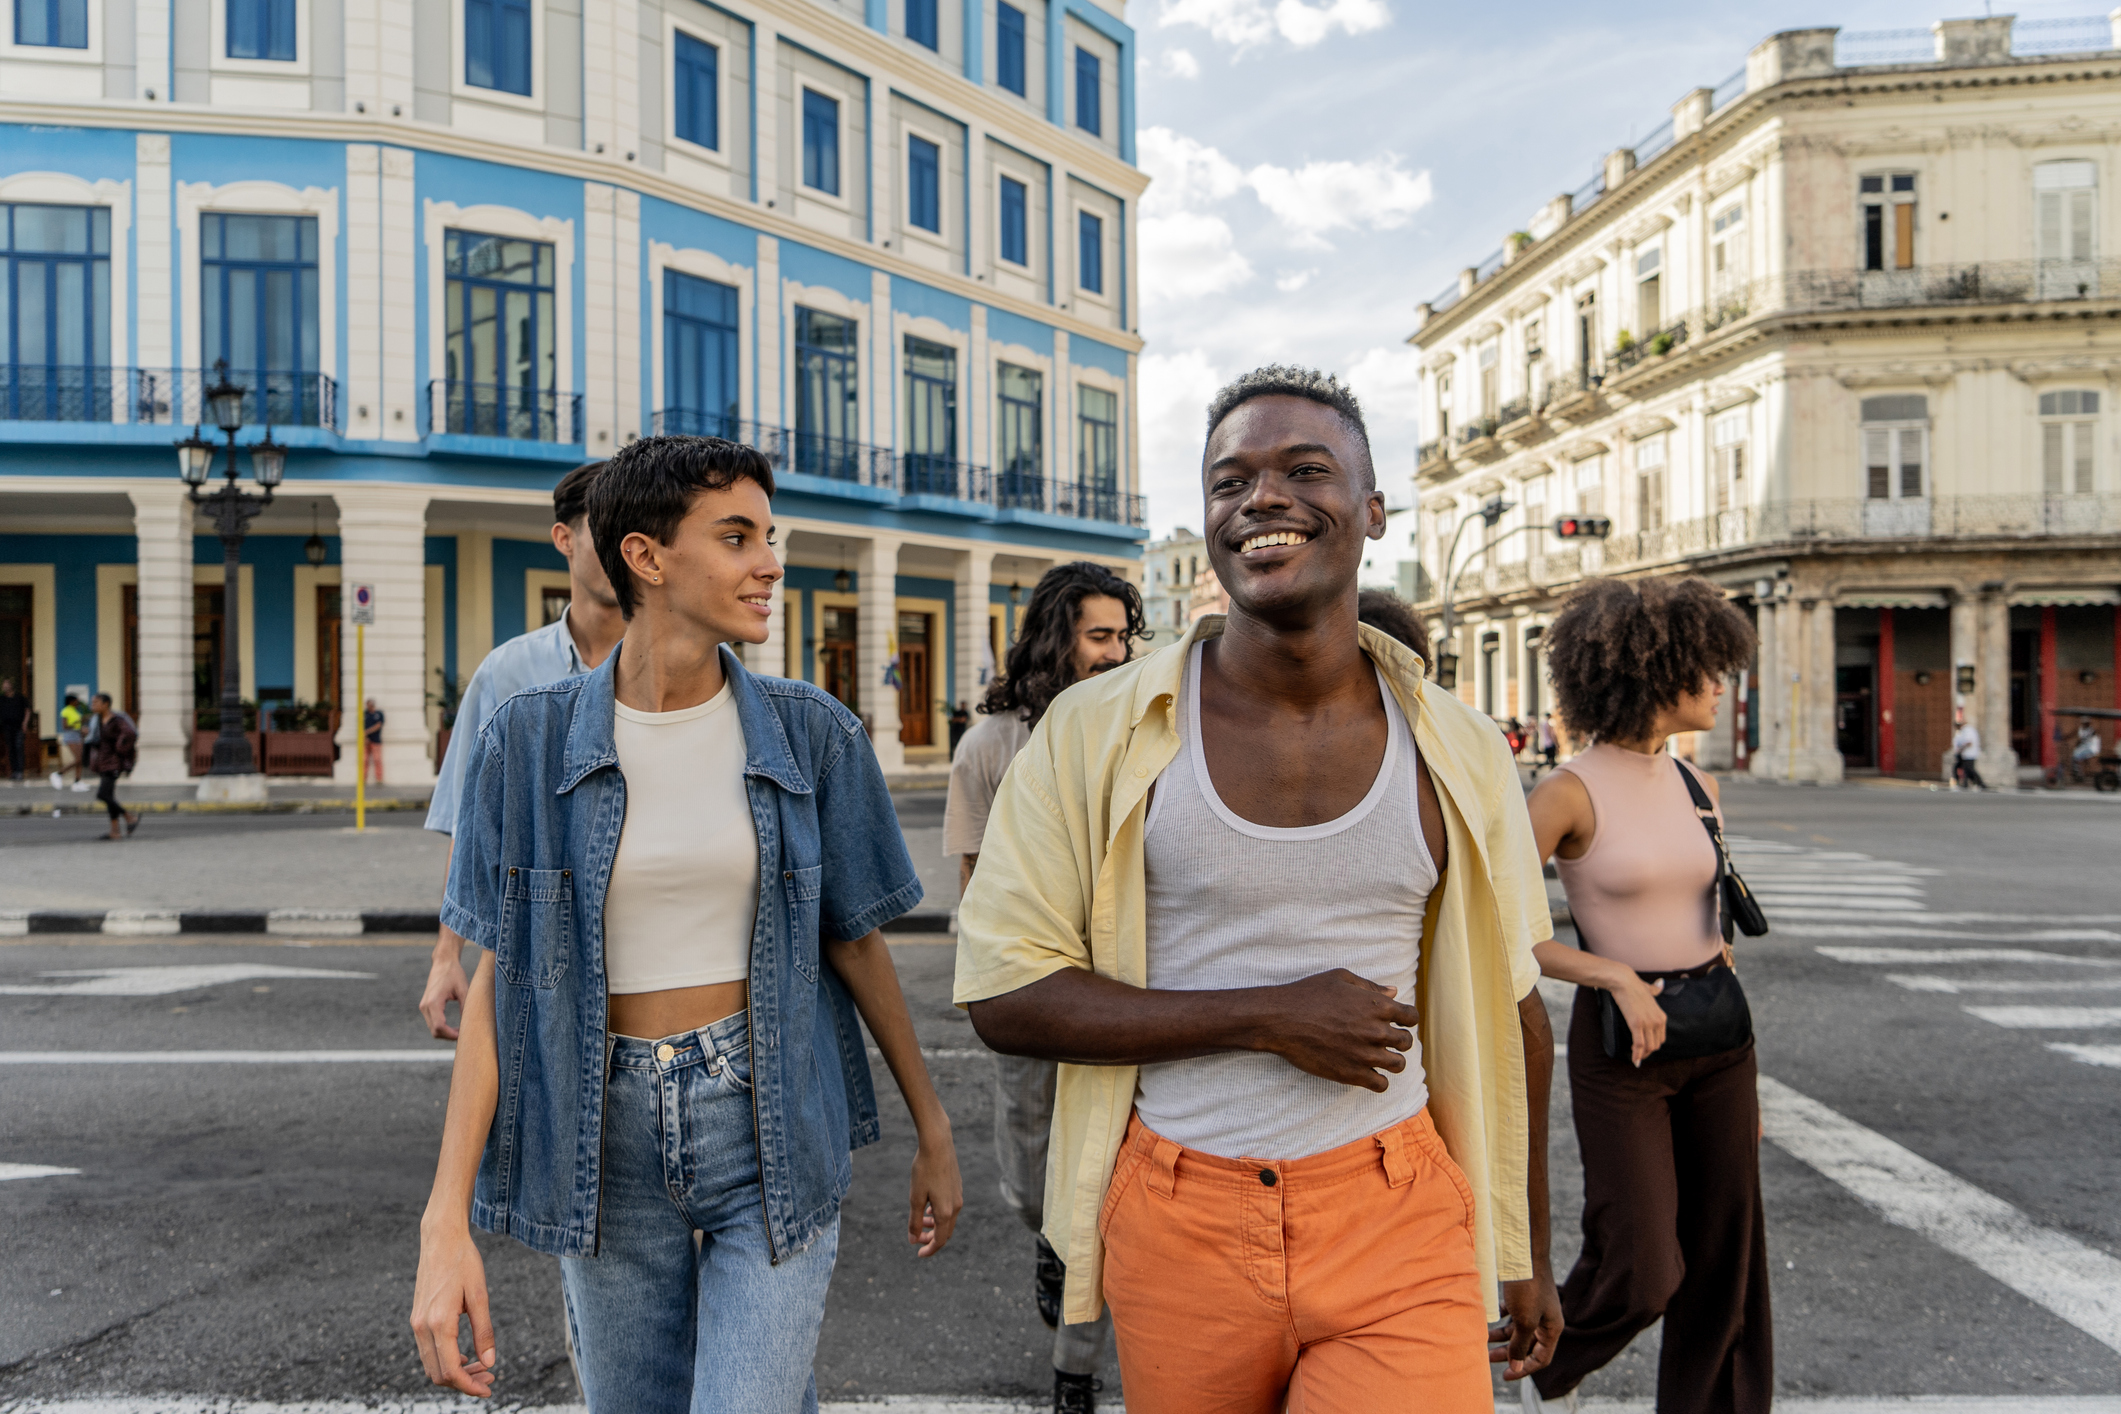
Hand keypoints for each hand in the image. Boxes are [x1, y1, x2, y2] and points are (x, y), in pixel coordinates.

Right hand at [410, 1224, 496, 1396]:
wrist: (440, 1239)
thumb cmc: (463, 1262)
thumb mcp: (480, 1295)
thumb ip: (484, 1331)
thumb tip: (490, 1362)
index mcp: (438, 1323)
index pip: (451, 1370)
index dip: (469, 1386)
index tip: (488, 1389)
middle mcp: (422, 1327)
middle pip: (438, 1373)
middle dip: (464, 1382)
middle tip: (490, 1377)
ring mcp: (416, 1323)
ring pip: (432, 1364)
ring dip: (455, 1372)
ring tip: (482, 1367)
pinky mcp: (417, 1318)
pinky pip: (428, 1351)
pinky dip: (446, 1360)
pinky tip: (466, 1355)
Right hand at [421, 942, 470, 1040]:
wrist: (443, 962)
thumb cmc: (454, 973)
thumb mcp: (464, 990)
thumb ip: (466, 1007)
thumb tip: (470, 1024)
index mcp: (433, 1002)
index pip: (439, 1026)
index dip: (451, 1035)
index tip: (463, 1036)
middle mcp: (425, 1006)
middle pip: (434, 1031)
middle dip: (449, 1036)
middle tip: (464, 1036)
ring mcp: (423, 1007)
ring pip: (432, 1029)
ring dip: (445, 1033)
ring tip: (461, 1032)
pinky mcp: (425, 1007)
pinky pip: (432, 1023)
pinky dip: (441, 1028)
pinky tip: (454, 1027)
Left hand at [907, 1127, 962, 1257]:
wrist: (938, 1144)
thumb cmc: (924, 1170)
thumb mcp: (915, 1198)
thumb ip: (915, 1221)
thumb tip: (913, 1240)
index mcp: (945, 1212)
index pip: (940, 1240)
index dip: (929, 1250)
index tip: (918, 1254)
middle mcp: (956, 1206)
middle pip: (945, 1232)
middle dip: (931, 1238)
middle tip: (917, 1238)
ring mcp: (958, 1196)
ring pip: (948, 1219)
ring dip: (935, 1225)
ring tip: (921, 1221)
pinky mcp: (957, 1186)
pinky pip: (950, 1208)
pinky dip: (940, 1214)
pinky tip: (929, 1207)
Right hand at [1262, 969, 1421, 1091]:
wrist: (1281, 1019)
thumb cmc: (1308, 994)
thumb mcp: (1339, 979)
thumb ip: (1370, 986)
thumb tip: (1393, 992)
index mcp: (1376, 1005)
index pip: (1411, 1017)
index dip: (1407, 1019)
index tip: (1398, 1022)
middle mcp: (1375, 1030)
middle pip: (1406, 1042)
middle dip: (1400, 1040)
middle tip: (1386, 1040)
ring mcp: (1364, 1054)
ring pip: (1398, 1065)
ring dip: (1393, 1061)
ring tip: (1380, 1058)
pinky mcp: (1352, 1073)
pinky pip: (1381, 1084)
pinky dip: (1379, 1080)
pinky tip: (1369, 1073)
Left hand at [1491, 1273, 1562, 1378]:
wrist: (1523, 1253)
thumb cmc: (1528, 1288)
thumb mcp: (1524, 1321)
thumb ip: (1520, 1346)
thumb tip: (1516, 1368)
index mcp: (1553, 1328)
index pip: (1541, 1358)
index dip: (1524, 1369)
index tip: (1505, 1376)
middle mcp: (1546, 1319)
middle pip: (1527, 1345)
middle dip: (1508, 1353)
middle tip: (1488, 1357)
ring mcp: (1535, 1307)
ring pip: (1517, 1329)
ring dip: (1501, 1336)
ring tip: (1482, 1337)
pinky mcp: (1523, 1295)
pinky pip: (1512, 1313)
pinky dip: (1501, 1318)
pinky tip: (1490, 1317)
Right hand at [1612, 973, 1665, 1066]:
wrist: (1624, 981)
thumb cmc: (1634, 985)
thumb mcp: (1649, 989)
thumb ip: (1655, 990)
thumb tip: (1659, 985)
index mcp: (1661, 1016)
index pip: (1661, 1038)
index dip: (1652, 1045)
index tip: (1645, 1048)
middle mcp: (1658, 1021)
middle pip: (1655, 1045)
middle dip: (1647, 1052)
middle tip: (1638, 1055)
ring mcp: (1648, 1023)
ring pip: (1648, 1047)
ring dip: (1642, 1055)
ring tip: (1635, 1058)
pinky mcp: (1636, 1024)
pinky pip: (1639, 1044)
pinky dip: (1636, 1054)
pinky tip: (1633, 1059)